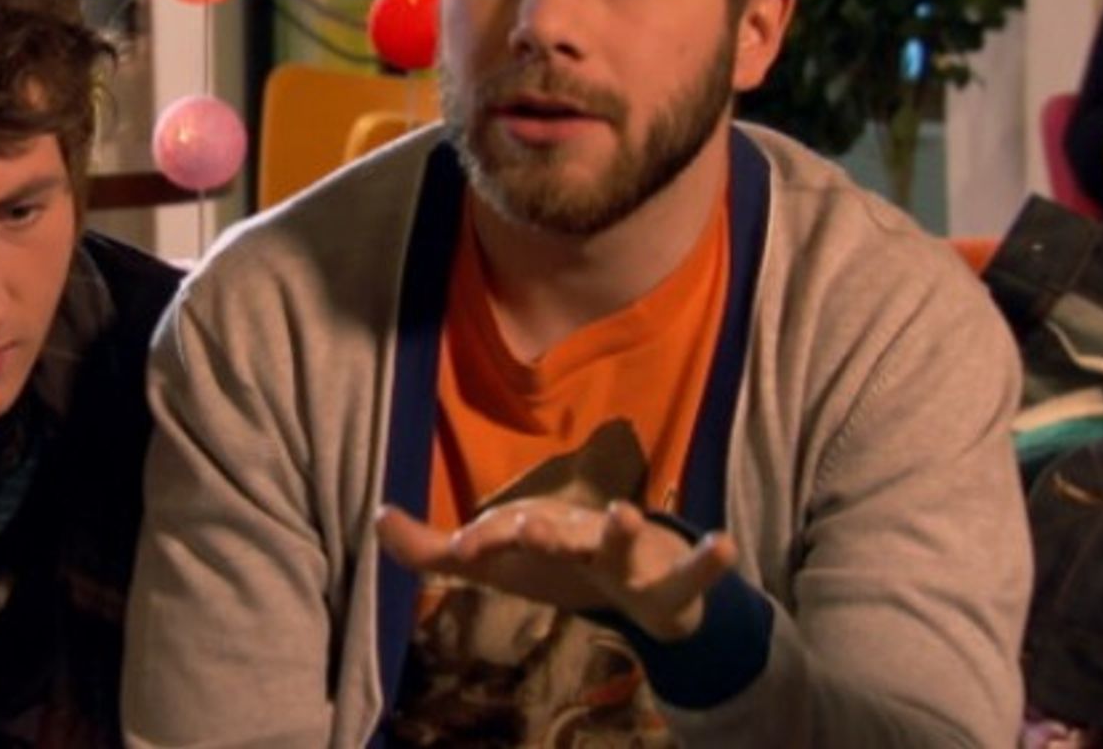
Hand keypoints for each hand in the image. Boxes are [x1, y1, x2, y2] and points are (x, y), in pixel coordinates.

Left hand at [375, 498, 736, 641]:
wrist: (635, 588)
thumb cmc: (557, 566)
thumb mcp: (492, 564)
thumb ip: (431, 549)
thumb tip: (376, 517)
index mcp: (536, 532)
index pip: (503, 536)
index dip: (483, 541)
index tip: (462, 550)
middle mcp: (579, 535)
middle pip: (557, 533)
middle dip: (542, 530)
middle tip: (525, 528)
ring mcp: (626, 555)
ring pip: (621, 543)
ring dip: (625, 529)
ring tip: (628, 514)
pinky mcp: (666, 581)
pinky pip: (692, 573)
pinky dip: (711, 561)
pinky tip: (726, 545)